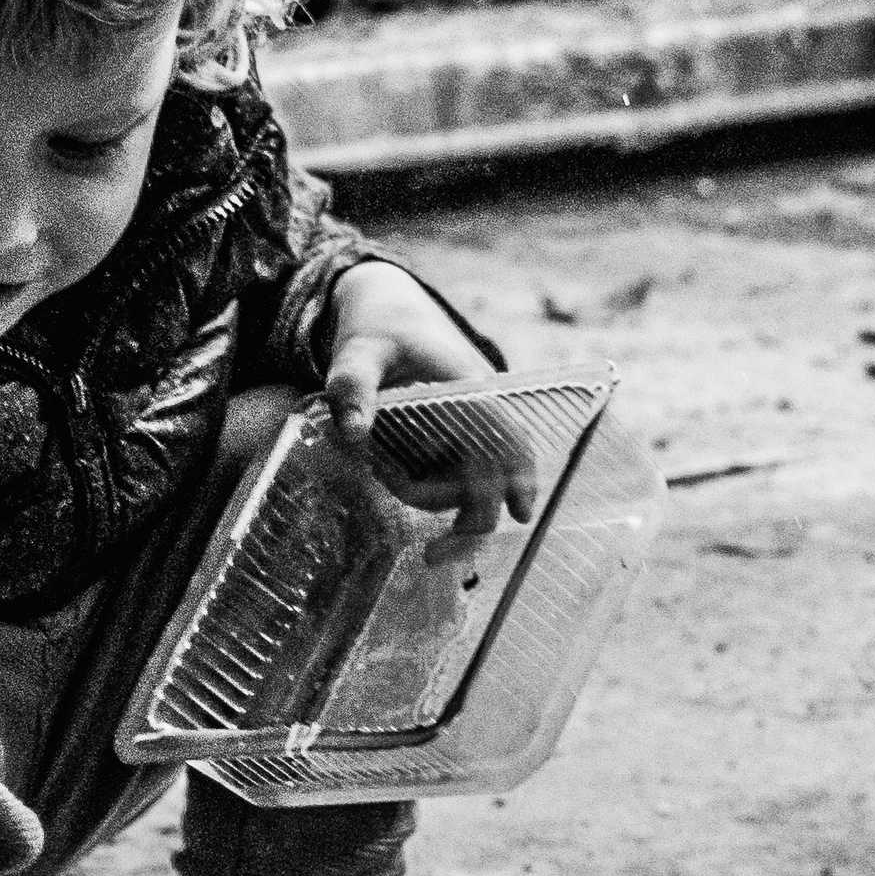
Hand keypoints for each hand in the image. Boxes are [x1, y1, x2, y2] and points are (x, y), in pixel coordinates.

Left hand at [323, 258, 537, 554]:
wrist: (386, 315)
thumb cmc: (380, 329)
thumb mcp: (358, 352)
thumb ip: (353, 387)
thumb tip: (354, 434)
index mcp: (470, 390)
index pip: (508, 438)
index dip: (521, 476)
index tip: (521, 515)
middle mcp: (478, 417)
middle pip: (490, 482)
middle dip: (468, 524)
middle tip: (432, 560)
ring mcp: (466, 434)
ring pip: (461, 488)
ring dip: (424, 496)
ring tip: (376, 466)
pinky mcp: (450, 445)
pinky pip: (445, 481)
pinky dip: (421, 489)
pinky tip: (386, 470)